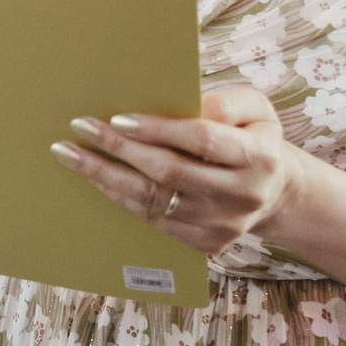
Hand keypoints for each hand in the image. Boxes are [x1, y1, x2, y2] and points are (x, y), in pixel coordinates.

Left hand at [52, 88, 299, 255]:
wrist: (274, 192)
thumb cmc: (254, 138)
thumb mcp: (256, 109)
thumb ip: (228, 102)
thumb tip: (191, 103)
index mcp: (259, 158)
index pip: (201, 140)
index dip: (159, 129)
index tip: (118, 118)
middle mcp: (242, 196)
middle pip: (170, 172)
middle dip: (119, 148)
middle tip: (81, 127)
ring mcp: (222, 225)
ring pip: (154, 200)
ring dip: (106, 176)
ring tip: (70, 153)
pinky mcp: (205, 243)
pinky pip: (152, 219)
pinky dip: (119, 196)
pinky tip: (94, 177)